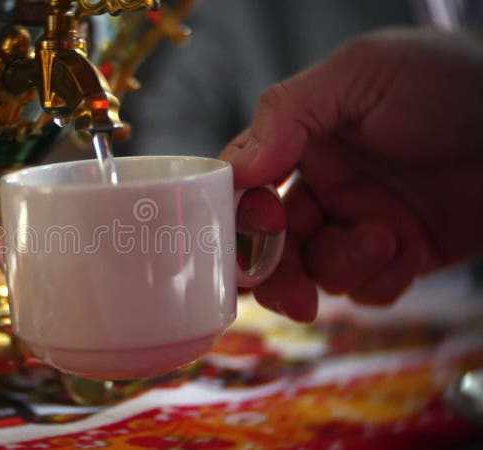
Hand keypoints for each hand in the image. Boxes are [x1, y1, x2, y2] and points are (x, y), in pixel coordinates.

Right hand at [221, 28, 482, 321]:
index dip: (240, 214)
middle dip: (275, 272)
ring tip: (384, 240)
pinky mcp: (400, 254)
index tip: (258, 226)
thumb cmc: (451, 80)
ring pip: (317, 271)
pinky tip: (407, 252)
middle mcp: (325, 184)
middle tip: (291, 290)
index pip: (245, 186)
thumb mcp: (361, 74)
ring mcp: (361, 222)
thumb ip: (289, 113)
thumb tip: (236, 167)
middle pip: (271, 244)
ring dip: (341, 267)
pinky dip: (378, 280)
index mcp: (303, 140)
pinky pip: (366, 289)